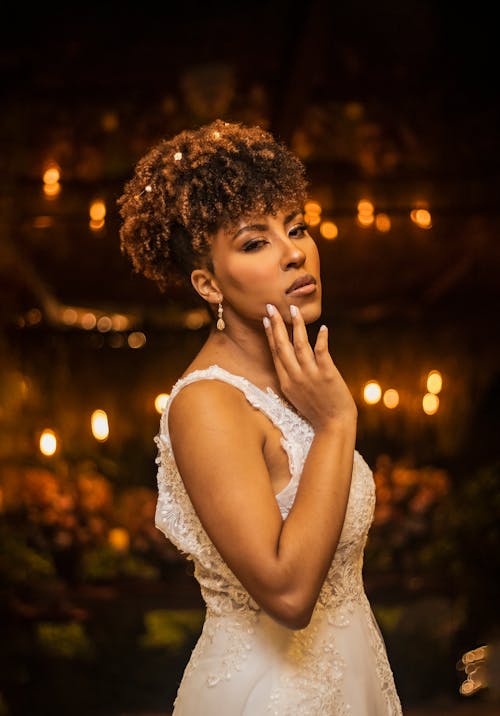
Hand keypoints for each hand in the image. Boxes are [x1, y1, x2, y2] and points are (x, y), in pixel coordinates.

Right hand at [263, 304, 356, 429]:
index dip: (270, 334)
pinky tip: (323, 328)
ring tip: (293, 309)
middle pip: (282, 346)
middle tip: (271, 307)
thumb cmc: (316, 411)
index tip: (266, 319)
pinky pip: (322, 353)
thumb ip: (291, 377)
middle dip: (276, 324)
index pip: (275, 353)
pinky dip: (321, 340)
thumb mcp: (296, 395)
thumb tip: (288, 361)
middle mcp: (295, 377)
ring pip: (300, 346)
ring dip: (296, 326)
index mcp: (285, 382)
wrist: (333, 426)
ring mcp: (310, 376)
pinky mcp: (327, 376)